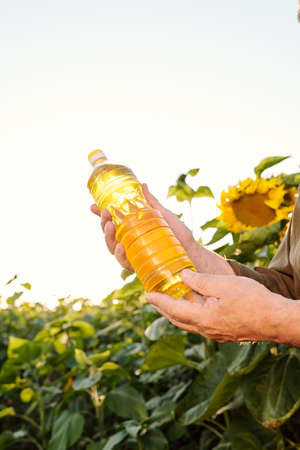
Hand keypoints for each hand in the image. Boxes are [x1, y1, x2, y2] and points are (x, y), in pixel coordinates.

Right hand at [90, 183, 195, 271]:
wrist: (191, 253)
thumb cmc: (178, 235)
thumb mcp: (163, 215)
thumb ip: (151, 202)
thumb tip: (142, 184)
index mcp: (133, 230)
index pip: (113, 222)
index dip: (101, 215)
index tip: (93, 206)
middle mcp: (130, 242)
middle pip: (109, 234)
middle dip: (103, 223)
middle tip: (104, 214)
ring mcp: (133, 254)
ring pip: (112, 248)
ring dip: (107, 237)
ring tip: (109, 226)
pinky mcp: (139, 266)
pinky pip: (124, 262)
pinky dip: (120, 255)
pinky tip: (120, 246)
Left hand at [146, 269, 286, 342]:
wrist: (276, 320)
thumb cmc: (253, 300)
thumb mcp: (223, 284)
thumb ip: (199, 281)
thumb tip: (182, 275)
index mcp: (203, 318)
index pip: (173, 309)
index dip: (159, 301)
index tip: (147, 295)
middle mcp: (206, 330)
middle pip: (178, 320)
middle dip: (164, 309)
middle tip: (153, 299)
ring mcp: (215, 333)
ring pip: (188, 324)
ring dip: (176, 313)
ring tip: (169, 302)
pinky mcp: (224, 333)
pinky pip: (199, 325)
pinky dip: (189, 315)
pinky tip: (193, 307)